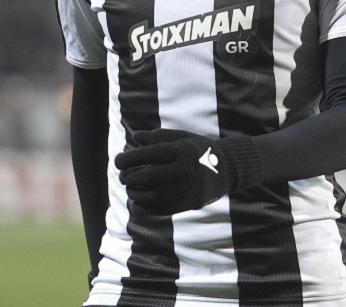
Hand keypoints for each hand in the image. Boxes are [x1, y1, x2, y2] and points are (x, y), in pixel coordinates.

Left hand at [115, 128, 259, 213]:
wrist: (227, 169)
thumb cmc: (199, 149)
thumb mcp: (182, 137)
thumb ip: (158, 136)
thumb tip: (135, 138)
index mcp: (183, 151)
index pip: (147, 155)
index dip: (128, 158)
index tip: (118, 161)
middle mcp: (185, 171)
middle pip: (146, 176)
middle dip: (128, 176)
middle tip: (122, 175)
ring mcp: (186, 190)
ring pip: (150, 195)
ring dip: (134, 191)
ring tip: (130, 186)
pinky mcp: (186, 205)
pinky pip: (158, 208)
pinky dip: (143, 205)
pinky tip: (138, 199)